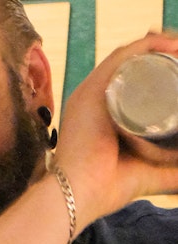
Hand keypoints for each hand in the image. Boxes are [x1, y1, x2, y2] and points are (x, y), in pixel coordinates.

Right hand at [56, 31, 177, 223]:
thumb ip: (172, 174)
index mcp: (100, 113)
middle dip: (162, 56)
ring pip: (131, 57)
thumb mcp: (150, 173)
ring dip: (161, 47)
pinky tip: (173, 47)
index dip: (158, 68)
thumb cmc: (105, 188)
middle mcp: (93, 98)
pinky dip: (149, 46)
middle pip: (132, 65)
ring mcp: (91, 92)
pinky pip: (123, 57)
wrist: (78, 194)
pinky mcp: (92, 90)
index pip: (130, 80)